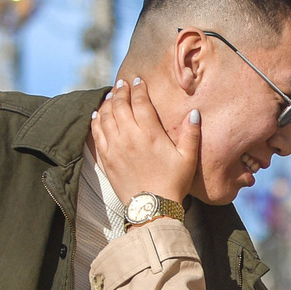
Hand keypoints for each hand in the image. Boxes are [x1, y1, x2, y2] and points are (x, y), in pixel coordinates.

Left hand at [90, 78, 197, 213]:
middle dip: (121, 91)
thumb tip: (194, 112)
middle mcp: (129, 137)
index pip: (140, 102)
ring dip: (107, 103)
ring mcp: (114, 148)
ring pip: (105, 117)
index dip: (138, 89)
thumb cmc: (173, 183)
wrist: (152, 208)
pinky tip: (97, 115)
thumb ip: (191, 134)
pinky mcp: (106, 159)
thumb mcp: (188, 158)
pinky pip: (96, 134)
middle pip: (119, 105)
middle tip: (122, 85)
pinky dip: (96, 121)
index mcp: (150, 133)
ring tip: (111, 96)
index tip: (138, 80)